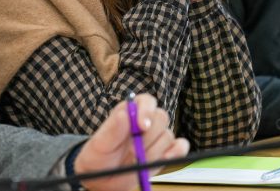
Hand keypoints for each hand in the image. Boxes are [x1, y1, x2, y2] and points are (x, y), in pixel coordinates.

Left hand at [74, 94, 189, 190]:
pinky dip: (176, 152)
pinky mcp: (166, 152)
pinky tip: (164, 158)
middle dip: (149, 136)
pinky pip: (180, 147)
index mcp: (130, 111)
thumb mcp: (100, 144)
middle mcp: (147, 121)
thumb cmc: (99, 156)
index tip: (142, 126)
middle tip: (134, 152)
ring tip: (136, 161)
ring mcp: (158, 137)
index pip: (146, 101)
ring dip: (153, 151)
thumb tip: (125, 114)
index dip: (147, 111)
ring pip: (168, 136)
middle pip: (161, 117)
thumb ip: (112, 129)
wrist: (104, 179)